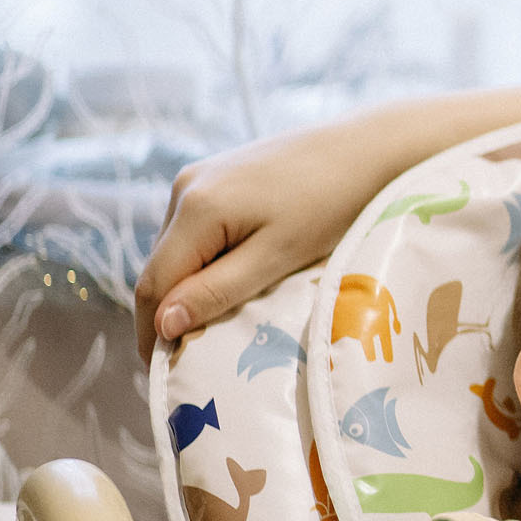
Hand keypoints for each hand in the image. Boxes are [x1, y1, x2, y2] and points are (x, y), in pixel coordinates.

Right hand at [134, 123, 403, 360]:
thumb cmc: (332, 204)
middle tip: (189, 359)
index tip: (165, 373)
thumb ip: (218, 290)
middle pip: (161, 267)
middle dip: (169, 314)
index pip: (153, 285)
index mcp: (194, 208)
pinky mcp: (218, 175)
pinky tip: (231, 279)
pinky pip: (197, 230)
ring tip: (212, 325)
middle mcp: (184, 188)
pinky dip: (206, 260)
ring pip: (178, 250)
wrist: (367, 147)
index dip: (152, 334)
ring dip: (188, 287)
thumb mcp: (277, 256)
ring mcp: (200, 177)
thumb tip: (164, 325)